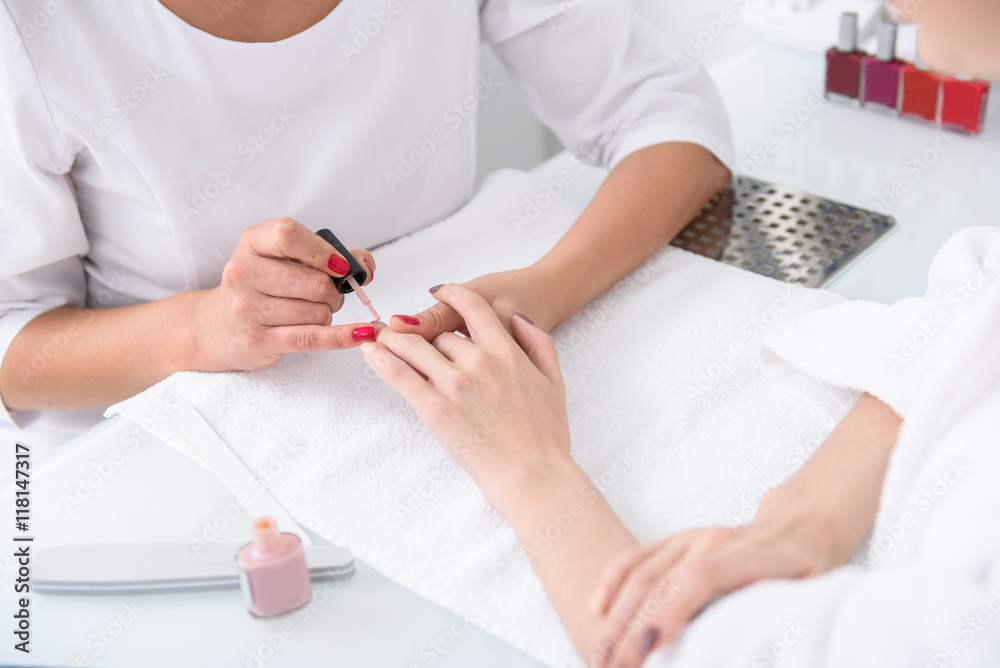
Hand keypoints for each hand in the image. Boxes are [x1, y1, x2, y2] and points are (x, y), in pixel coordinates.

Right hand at [195, 217, 376, 370]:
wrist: (218, 327)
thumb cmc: (261, 287)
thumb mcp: (284, 259)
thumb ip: (330, 255)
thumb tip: (366, 267)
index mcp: (252, 243)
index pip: (288, 234)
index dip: (323, 251)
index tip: (341, 266)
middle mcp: (243, 273)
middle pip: (313, 282)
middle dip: (333, 292)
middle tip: (328, 296)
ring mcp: (247, 308)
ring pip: (316, 312)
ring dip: (326, 314)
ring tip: (311, 313)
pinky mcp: (258, 340)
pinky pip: (310, 338)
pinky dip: (341, 336)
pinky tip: (361, 334)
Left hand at [360, 283, 569, 507]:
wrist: (533, 474)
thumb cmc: (546, 436)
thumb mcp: (554, 381)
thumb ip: (538, 342)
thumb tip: (518, 319)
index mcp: (506, 351)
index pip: (472, 308)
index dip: (452, 294)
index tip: (440, 292)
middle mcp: (478, 361)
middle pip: (440, 333)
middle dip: (426, 335)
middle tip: (411, 336)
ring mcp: (454, 383)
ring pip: (414, 347)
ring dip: (394, 340)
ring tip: (381, 338)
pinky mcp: (434, 408)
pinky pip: (400, 375)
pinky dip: (381, 360)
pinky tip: (369, 353)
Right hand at [587, 513, 838, 667]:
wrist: (801, 526)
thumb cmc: (807, 572)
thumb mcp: (810, 596)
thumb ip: (783, 619)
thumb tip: (759, 650)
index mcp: (748, 554)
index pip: (701, 580)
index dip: (672, 613)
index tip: (649, 650)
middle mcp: (712, 541)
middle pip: (660, 582)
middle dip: (631, 631)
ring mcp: (690, 538)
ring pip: (641, 574)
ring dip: (616, 618)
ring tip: (601, 656)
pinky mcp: (676, 540)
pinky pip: (636, 557)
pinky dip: (613, 581)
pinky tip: (597, 609)